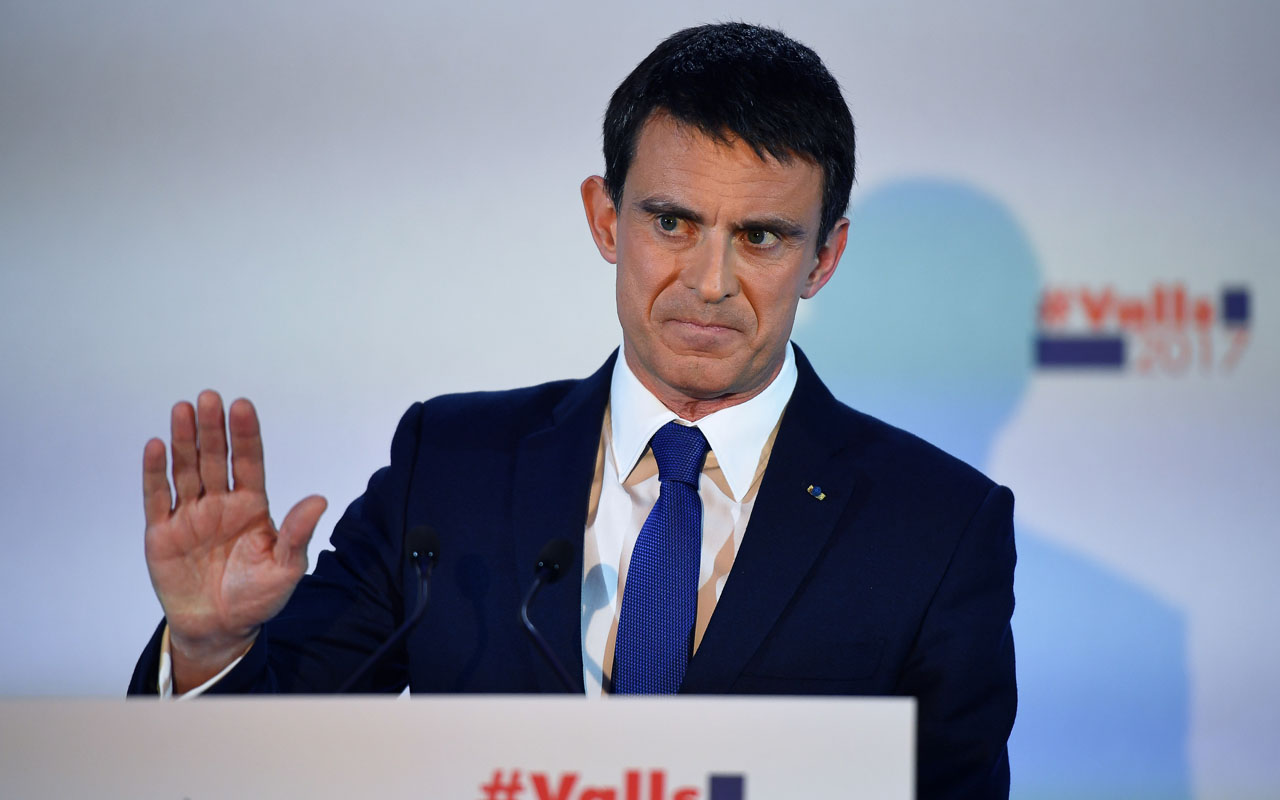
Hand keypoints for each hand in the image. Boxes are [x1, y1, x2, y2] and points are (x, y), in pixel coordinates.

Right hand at [142, 390, 326, 690]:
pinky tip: (156, 446)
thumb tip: (319, 500)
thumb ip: (297, 533)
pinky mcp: (162, 533)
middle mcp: (220, 503)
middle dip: (212, 429)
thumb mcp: (287, 568)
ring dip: (183, 440)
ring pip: (185, 470)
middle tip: (209, 398)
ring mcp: (190, 515)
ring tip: (183, 409)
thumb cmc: (258, 596)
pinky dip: (155, 473)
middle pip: (214, 458)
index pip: (248, 462)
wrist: (221, 628)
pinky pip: (158, 498)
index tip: (242, 406)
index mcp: (251, 506)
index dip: (245, 435)